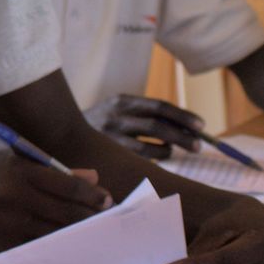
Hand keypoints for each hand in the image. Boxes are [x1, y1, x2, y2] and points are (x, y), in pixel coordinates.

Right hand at [0, 153, 110, 256]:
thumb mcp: (9, 168)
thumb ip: (50, 173)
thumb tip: (91, 178)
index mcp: (19, 172)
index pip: (69, 184)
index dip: (93, 195)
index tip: (107, 200)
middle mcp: (17, 197)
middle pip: (69, 212)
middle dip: (92, 218)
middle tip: (107, 221)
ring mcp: (11, 225)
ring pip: (57, 234)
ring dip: (78, 236)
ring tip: (92, 235)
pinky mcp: (5, 247)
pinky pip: (40, 249)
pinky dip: (56, 249)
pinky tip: (67, 248)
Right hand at [84, 94, 202, 159]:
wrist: (62, 136)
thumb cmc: (102, 124)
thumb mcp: (119, 111)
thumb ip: (146, 116)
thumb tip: (187, 127)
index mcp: (122, 101)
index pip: (159, 106)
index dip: (182, 116)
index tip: (201, 126)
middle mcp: (115, 118)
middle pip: (157, 126)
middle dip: (182, 136)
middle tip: (198, 146)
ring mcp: (109, 140)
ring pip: (149, 148)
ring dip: (168, 150)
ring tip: (176, 151)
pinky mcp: (107, 157)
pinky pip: (139, 162)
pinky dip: (154, 160)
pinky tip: (159, 157)